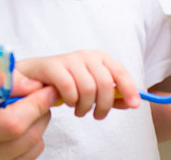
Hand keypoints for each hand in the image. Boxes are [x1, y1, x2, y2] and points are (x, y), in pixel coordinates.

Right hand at [0, 70, 57, 159]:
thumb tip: (30, 81)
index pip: (12, 122)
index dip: (36, 104)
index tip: (48, 87)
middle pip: (27, 137)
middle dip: (41, 112)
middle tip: (40, 95)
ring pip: (33, 148)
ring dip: (38, 125)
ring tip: (24, 110)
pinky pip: (28, 158)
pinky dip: (31, 140)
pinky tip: (18, 128)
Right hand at [16, 50, 140, 119]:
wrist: (35, 76)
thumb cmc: (67, 82)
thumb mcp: (93, 87)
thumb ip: (112, 95)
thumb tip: (131, 103)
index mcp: (100, 57)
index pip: (120, 72)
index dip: (130, 89)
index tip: (135, 105)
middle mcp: (87, 55)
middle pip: (105, 84)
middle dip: (103, 105)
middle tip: (97, 115)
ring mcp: (70, 59)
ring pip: (88, 89)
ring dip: (85, 107)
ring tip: (80, 110)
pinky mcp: (54, 66)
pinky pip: (70, 89)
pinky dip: (72, 101)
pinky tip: (68, 103)